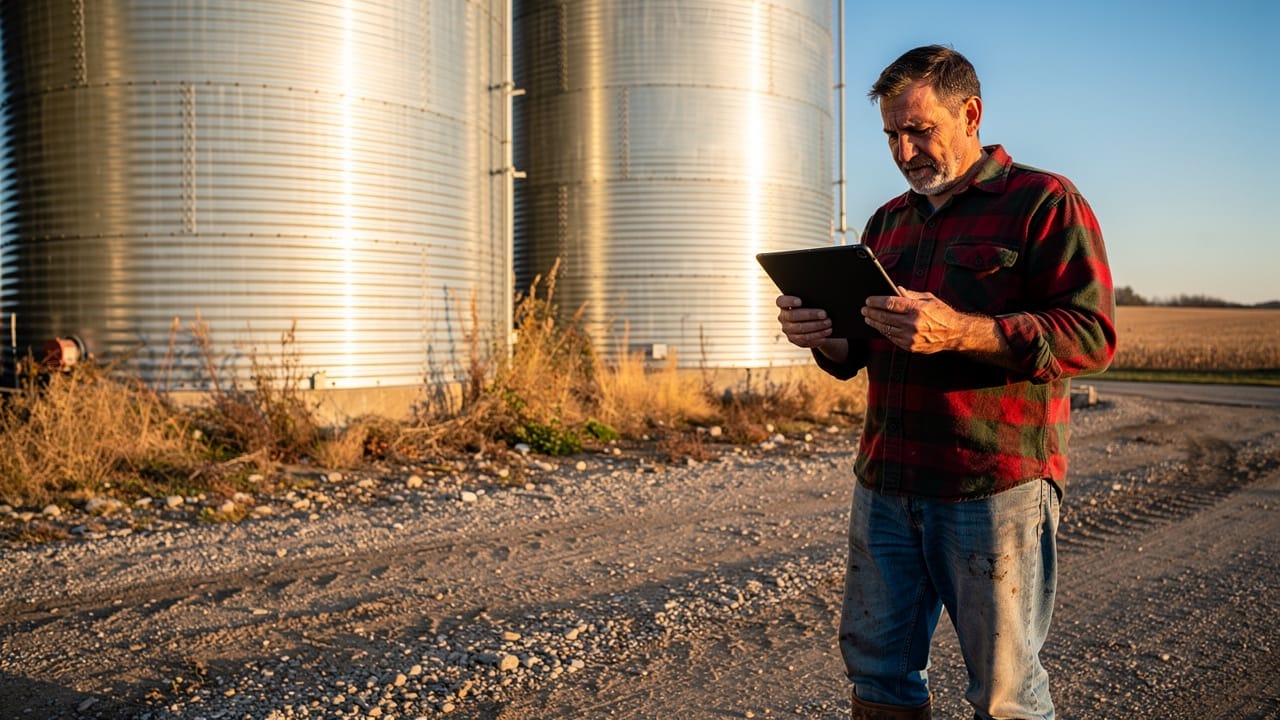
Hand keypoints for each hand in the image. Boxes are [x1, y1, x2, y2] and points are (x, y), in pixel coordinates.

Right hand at [776, 295, 847, 361]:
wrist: (811, 322)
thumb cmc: (811, 307)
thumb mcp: (809, 303)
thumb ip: (811, 300)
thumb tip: (823, 300)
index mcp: (784, 305)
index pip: (781, 301)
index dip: (789, 301)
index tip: (800, 301)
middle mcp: (783, 318)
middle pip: (793, 315)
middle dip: (810, 315)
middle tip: (824, 314)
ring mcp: (787, 330)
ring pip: (800, 329)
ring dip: (816, 327)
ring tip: (828, 324)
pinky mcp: (794, 340)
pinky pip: (804, 340)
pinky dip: (816, 337)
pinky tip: (825, 334)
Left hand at [861, 288, 978, 353]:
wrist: (955, 333)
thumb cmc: (942, 313)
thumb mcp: (928, 299)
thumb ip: (910, 294)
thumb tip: (895, 289)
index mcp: (917, 309)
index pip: (891, 303)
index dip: (876, 301)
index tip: (868, 300)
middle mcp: (913, 323)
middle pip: (885, 317)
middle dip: (871, 312)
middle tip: (864, 309)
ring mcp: (911, 337)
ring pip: (886, 329)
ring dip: (875, 323)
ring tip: (868, 318)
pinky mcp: (911, 347)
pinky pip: (892, 338)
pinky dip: (884, 332)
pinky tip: (879, 327)